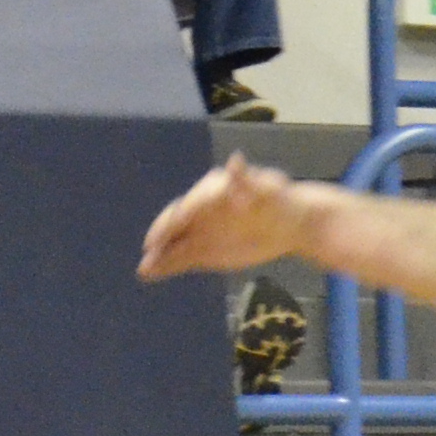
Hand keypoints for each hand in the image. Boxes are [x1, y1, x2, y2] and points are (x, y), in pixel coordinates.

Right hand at [139, 150, 320, 279]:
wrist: (290, 225)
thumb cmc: (280, 203)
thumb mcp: (270, 190)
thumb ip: (248, 180)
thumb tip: (235, 160)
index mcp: (212, 191)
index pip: (191, 203)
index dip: (179, 214)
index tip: (173, 223)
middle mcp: (200, 211)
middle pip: (176, 222)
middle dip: (162, 235)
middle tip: (150, 249)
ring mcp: (199, 231)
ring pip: (174, 243)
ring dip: (158, 255)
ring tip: (144, 269)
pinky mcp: (202, 251)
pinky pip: (180, 258)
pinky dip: (165, 266)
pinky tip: (148, 275)